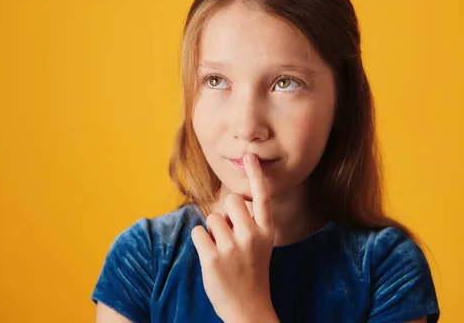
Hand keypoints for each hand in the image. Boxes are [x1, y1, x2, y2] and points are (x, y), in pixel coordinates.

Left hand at [191, 153, 278, 322]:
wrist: (248, 308)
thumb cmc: (252, 273)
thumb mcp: (260, 246)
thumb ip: (249, 224)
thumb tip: (227, 202)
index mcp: (266, 232)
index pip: (262, 197)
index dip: (255, 175)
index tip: (250, 155)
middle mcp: (251, 236)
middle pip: (230, 202)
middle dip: (225, 214)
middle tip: (229, 236)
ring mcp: (232, 248)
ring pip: (211, 218)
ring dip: (212, 232)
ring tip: (222, 252)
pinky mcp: (212, 259)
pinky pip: (198, 233)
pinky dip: (200, 242)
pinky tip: (210, 257)